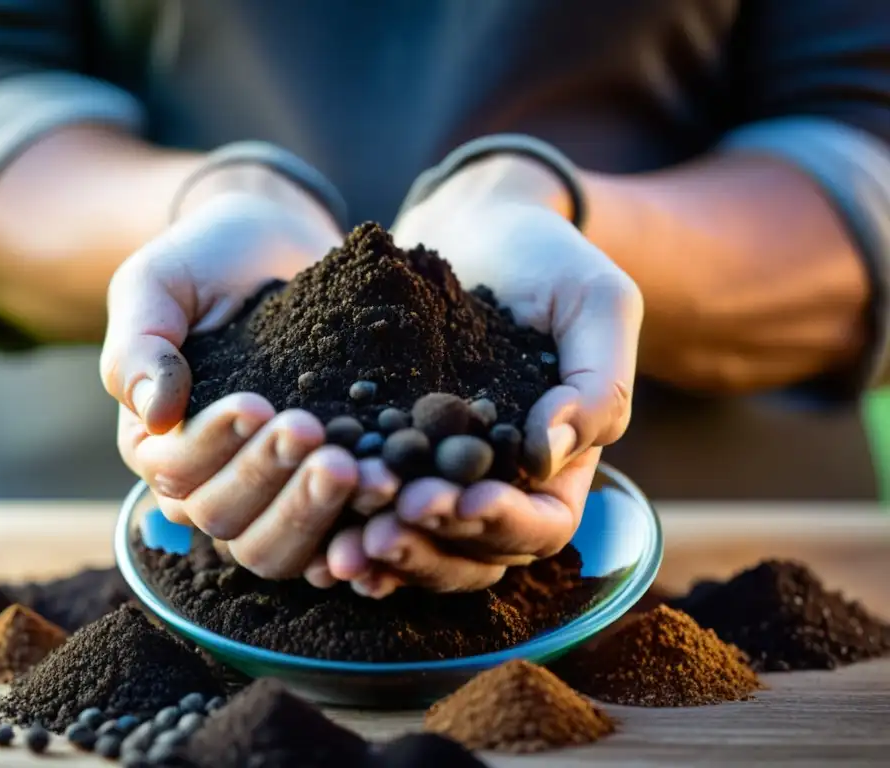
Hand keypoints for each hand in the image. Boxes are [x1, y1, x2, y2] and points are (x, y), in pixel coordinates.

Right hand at [101, 165, 382, 579]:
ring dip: (316, 514)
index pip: (175, 469)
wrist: (276, 248)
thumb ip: (140, 342)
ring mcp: (268, 494)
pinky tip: (390, 501)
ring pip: (276, 546)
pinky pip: (334, 537)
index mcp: (157, 441)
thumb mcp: (158, 284)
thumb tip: (154, 414)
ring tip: (363, 472)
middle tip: (317, 437)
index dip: (214, 445)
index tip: (257, 403)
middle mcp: (207, 481)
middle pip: (225, 519)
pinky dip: (359, 533)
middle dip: (271, 480)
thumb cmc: (206, 262)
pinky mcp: (320, 492)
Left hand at [319, 154, 642, 596]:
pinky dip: (346, 526)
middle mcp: (501, 484)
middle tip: (386, 525)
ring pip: (420, 543)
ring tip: (343, 546)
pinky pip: (370, 506)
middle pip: (476, 553)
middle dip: (432, 545)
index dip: (506, 524)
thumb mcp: (596, 304)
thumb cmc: (549, 261)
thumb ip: (597, 382)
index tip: (465, 500)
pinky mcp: (389, 455)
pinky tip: (318, 535)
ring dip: (385, 551)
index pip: (544, 523)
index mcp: (560, 462)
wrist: (477, 224)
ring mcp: (441, 476)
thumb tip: (547, 454)